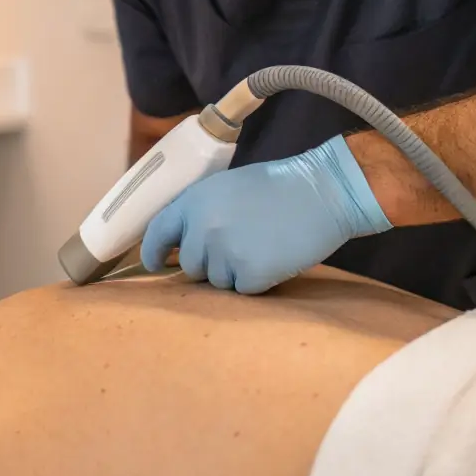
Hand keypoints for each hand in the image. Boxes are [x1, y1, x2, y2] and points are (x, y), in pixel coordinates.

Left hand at [140, 135, 392, 293]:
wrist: (321, 192)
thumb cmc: (278, 185)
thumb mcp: (227, 186)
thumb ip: (201, 212)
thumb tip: (184, 241)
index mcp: (194, 201)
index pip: (158, 233)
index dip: (154, 252)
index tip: (155, 264)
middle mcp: (203, 229)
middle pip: (191, 266)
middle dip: (210, 263)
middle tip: (241, 244)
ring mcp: (225, 253)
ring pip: (217, 281)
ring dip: (235, 272)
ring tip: (262, 245)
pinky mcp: (250, 274)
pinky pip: (243, 290)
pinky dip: (258, 281)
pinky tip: (274, 257)